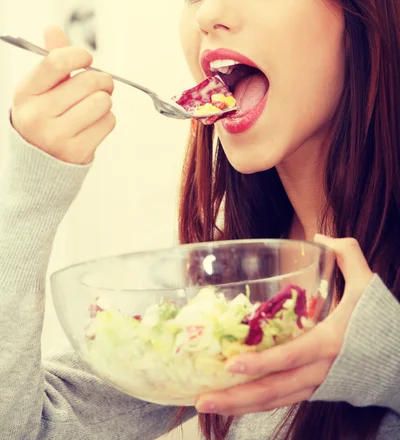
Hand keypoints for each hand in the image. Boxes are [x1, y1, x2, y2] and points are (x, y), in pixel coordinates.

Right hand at [11, 25, 115, 164]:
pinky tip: (93, 123)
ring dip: (105, 101)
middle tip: (100, 84)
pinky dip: (107, 120)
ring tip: (95, 105)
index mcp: (25, 93)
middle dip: (101, 80)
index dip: (79, 55)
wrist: (39, 161)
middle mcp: (37, 115)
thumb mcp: (40, 88)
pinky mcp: (76, 151)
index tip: (87, 58)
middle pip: (87, 82)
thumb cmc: (44, 116)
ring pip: (102, 102)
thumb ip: (52, 59)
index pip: (56, 62)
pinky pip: (108, 122)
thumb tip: (52, 28)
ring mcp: (56, 136)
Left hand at [195, 235, 373, 415]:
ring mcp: (315, 385)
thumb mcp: (369, 284)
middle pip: (274, 390)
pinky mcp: (312, 390)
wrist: (397, 359)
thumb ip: (348, 254)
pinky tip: (231, 403)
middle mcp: (319, 371)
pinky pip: (280, 401)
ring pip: (274, 401)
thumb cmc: (380, 320)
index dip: (262, 362)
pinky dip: (254, 404)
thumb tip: (320, 235)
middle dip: (237, 397)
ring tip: (206, 404)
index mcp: (330, 343)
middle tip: (202, 400)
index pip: (291, 356)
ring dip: (239, 406)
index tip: (232, 363)